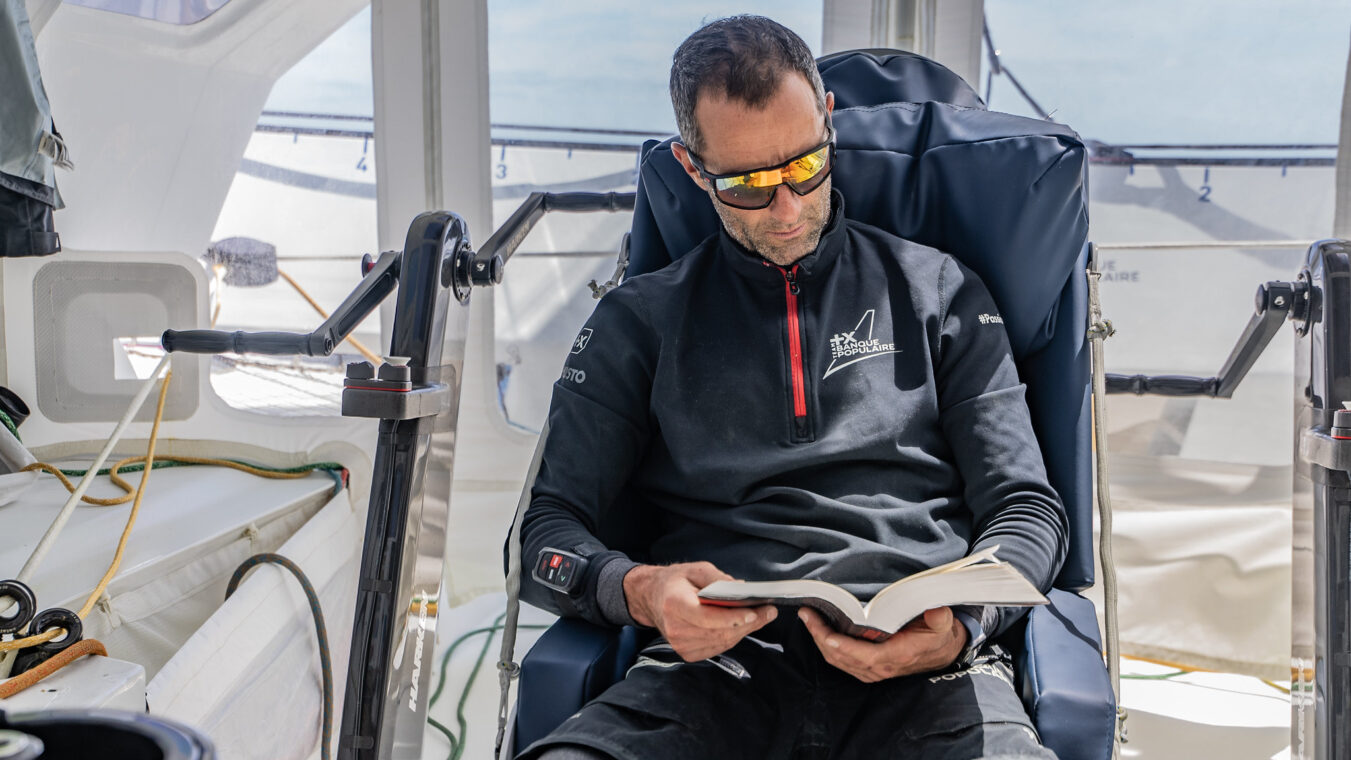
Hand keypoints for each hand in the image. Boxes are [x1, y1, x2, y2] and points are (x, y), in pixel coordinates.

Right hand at [623, 562, 776, 661]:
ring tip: (760, 616)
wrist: (651, 598)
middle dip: (748, 623)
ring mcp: (680, 644)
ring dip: (743, 630)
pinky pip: (718, 647)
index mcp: (674, 604)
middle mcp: (675, 628)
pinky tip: (741, 625)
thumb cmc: (675, 582)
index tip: (755, 612)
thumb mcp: (696, 569)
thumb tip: (743, 590)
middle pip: (720, 631)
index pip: (708, 617)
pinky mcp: (687, 653)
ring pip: (722, 641)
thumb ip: (718, 579)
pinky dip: (732, 636)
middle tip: (768, 612)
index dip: (733, 617)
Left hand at [798, 606, 966, 682]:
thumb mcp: (943, 624)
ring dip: (819, 640)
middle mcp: (881, 667)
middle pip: (843, 656)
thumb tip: (936, 611)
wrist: (943, 650)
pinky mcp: (867, 667)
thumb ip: (939, 618)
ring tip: (808, 617)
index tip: (825, 635)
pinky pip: (841, 660)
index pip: (864, 655)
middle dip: (820, 636)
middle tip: (806, 614)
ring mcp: (872, 670)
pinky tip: (818, 630)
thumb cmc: (938, 634)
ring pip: (838, 659)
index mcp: (897, 656)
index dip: (844, 646)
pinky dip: (826, 646)